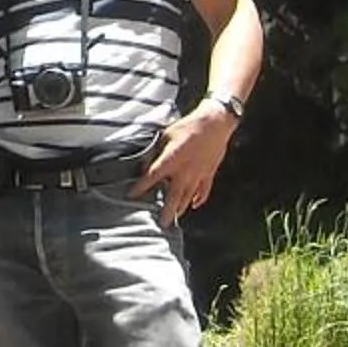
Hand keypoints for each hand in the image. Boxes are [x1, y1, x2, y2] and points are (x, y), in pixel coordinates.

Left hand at [131, 103, 235, 219]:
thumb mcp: (166, 134)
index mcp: (171, 160)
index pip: (152, 177)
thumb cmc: (190, 126)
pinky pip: (204, 191)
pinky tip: (194, 205)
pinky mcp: (209, 173)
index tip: (131, 195)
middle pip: (174, 197)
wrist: (216, 122)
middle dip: (167, 211)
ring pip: (189, 197)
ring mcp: (199, 174)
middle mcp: (185, 171)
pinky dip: (199, 199)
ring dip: (181, 208)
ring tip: (174, 217)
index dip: (141, 187)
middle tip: (162, 223)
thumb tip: (147, 162)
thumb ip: (156, 150)